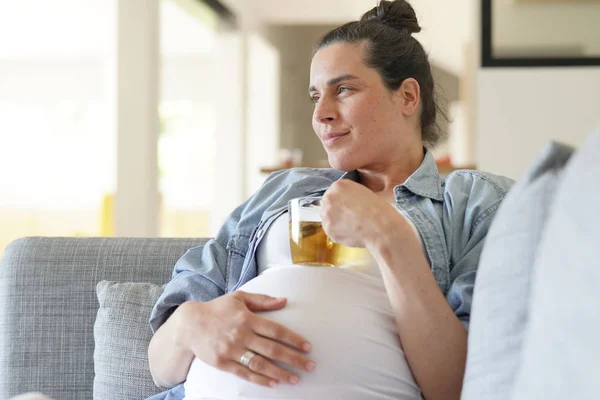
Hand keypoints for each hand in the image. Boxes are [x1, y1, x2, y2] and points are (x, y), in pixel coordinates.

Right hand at [173, 291, 314, 387]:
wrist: (189, 324)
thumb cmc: (218, 309)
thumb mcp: (239, 297)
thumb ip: (263, 300)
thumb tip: (284, 300)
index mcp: (248, 318)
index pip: (276, 330)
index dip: (294, 339)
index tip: (308, 347)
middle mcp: (241, 334)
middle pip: (273, 349)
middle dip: (294, 359)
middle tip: (310, 366)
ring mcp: (232, 350)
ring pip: (260, 364)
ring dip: (280, 373)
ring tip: (295, 379)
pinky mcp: (223, 363)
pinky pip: (244, 373)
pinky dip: (259, 380)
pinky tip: (273, 383)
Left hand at [320, 180, 401, 247]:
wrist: (380, 227)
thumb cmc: (377, 210)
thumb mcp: (363, 192)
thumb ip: (349, 194)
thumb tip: (342, 203)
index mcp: (338, 185)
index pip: (333, 192)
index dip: (341, 201)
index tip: (347, 207)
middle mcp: (329, 197)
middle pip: (327, 204)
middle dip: (336, 211)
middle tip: (349, 217)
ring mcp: (326, 214)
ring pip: (327, 218)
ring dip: (336, 221)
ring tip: (351, 225)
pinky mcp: (327, 229)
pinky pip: (330, 230)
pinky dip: (338, 232)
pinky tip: (350, 231)